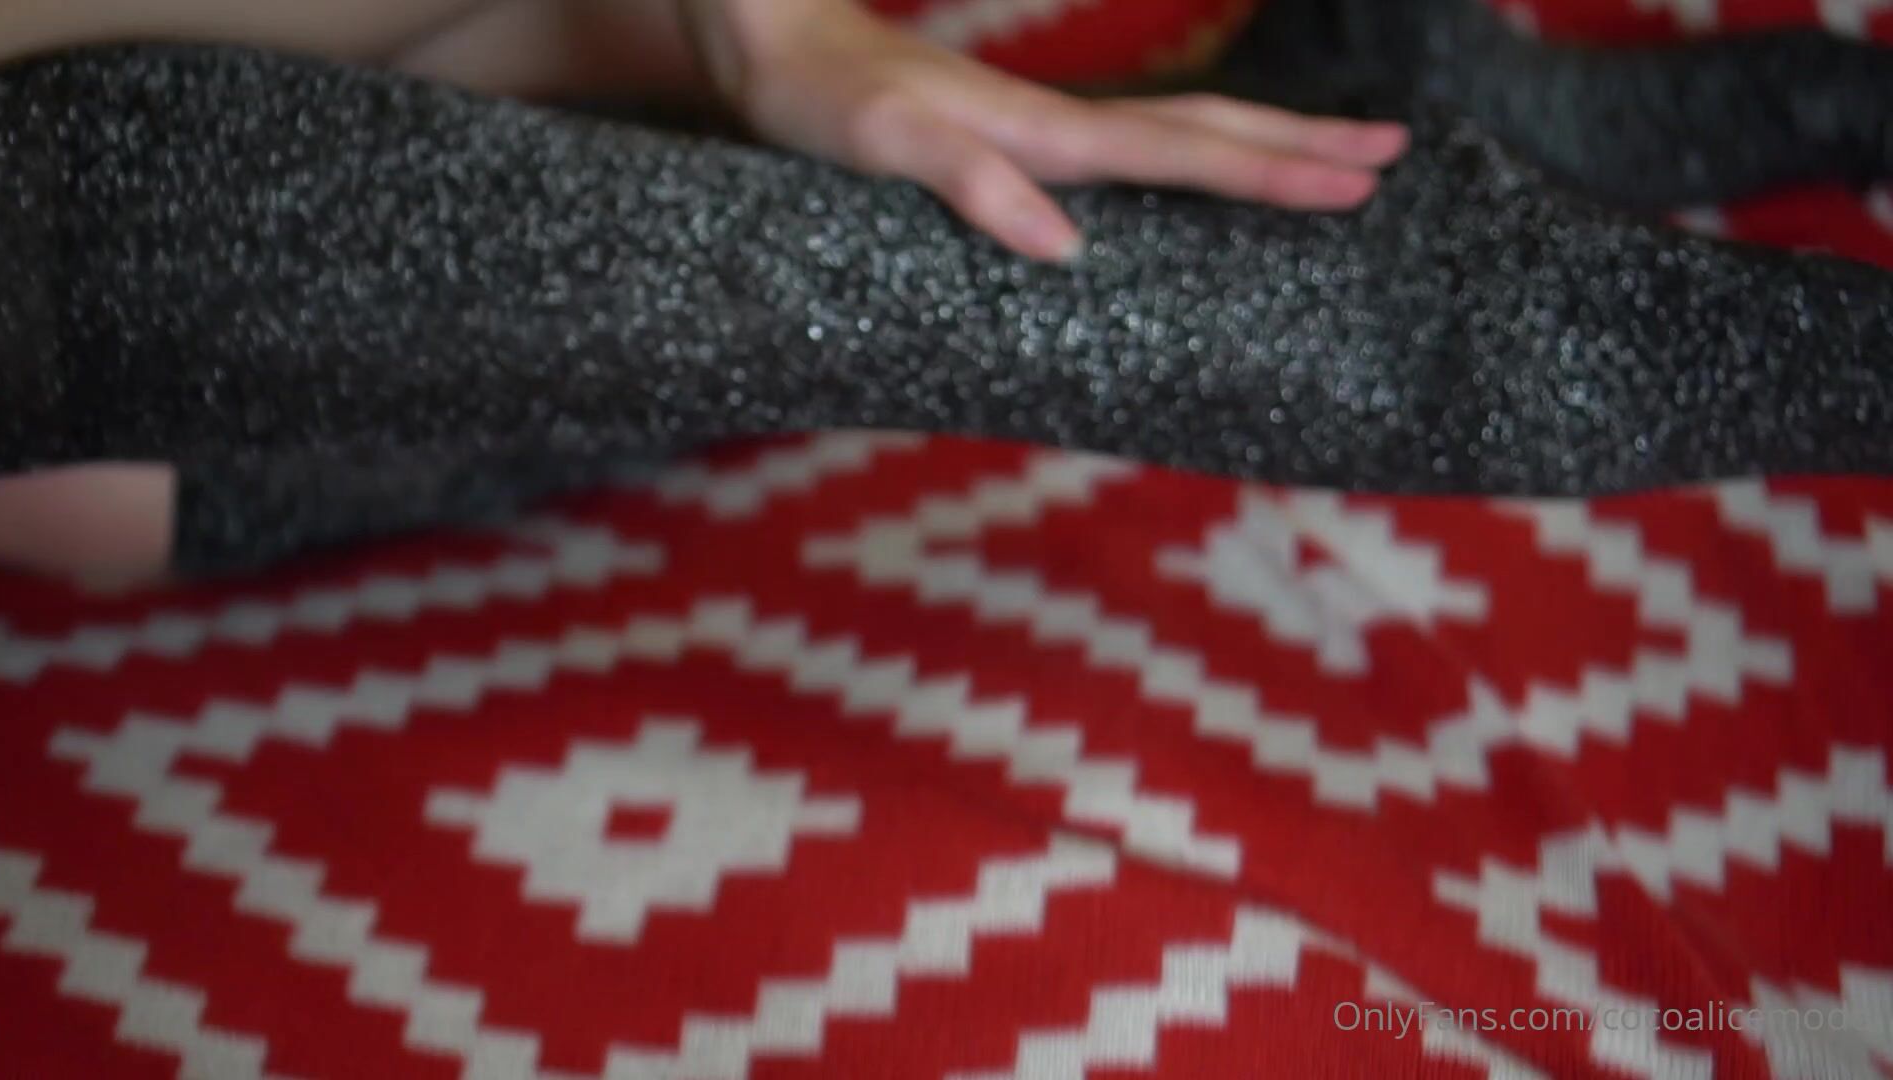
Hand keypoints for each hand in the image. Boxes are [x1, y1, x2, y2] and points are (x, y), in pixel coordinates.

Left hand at [677, 0, 1408, 260]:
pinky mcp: (1018, 141)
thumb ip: (967, 185)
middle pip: (1205, 126)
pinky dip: (1194, 156)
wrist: (771, 44)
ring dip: (1262, 142)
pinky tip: (1205, 173)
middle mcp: (1056, 126)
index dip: (1270, 169)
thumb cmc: (818, 100)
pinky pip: (1133, 151)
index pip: (1181, 152)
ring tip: (1337, 156)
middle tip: (1394, 154)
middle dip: (1301, 144)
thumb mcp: (879, 147)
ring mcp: (1042, 130)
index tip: (1357, 180)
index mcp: (1040, 132)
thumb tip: (1068, 246)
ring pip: (1178, 129)